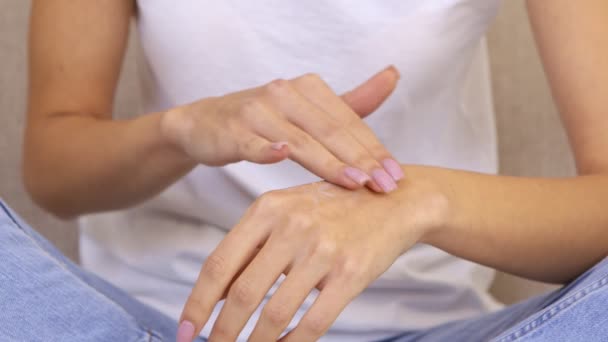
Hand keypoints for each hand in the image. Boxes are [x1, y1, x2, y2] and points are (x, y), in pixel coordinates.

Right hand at [160, 67, 403, 192]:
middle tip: (386, 186)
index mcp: (309, 88)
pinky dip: (266, 148)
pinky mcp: (233, 130)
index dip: (374, 148)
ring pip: (298, 139)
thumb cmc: (264, 120)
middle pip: (329, 130)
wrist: (204, 124)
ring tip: (355, 182)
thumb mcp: (308, 108)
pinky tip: (281, 155)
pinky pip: (252, 142)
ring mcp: (257, 110)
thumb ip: (351, 101)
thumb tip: (393, 75)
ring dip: (327, 161)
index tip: (397, 177)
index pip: (348, 121)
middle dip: (361, 159)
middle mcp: (285, 92)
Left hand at [177, 179, 448, 340]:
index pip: (219, 264)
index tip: (185, 331)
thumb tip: (216, 294)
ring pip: (275, 314)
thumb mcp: (287, 210)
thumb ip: (251, 244)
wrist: (393, 201)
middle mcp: (291, 227)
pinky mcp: (350, 273)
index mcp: (267, 209)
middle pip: (242, 293)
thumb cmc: (333, 209)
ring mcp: (322, 250)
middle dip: (221, 332)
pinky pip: (313, 322)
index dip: (197, 303)